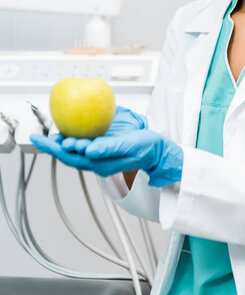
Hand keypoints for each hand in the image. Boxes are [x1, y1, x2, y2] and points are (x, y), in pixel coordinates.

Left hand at [30, 129, 182, 186]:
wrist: (156, 151)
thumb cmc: (145, 148)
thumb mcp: (129, 146)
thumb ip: (109, 149)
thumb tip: (90, 150)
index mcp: (101, 163)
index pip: (71, 157)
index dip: (55, 149)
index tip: (43, 138)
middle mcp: (96, 162)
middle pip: (68, 156)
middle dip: (51, 147)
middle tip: (37, 136)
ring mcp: (98, 157)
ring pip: (73, 153)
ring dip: (59, 145)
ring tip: (48, 134)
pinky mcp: (102, 151)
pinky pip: (82, 147)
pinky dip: (72, 140)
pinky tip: (69, 132)